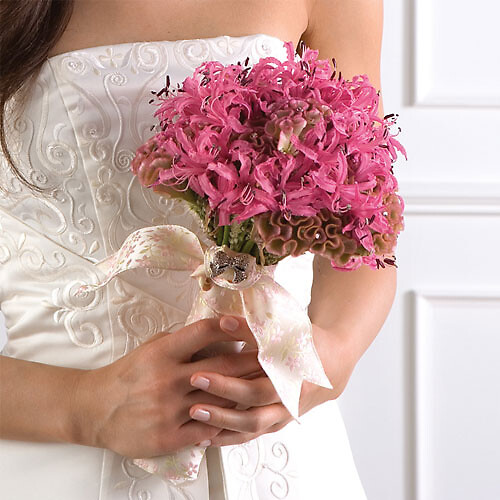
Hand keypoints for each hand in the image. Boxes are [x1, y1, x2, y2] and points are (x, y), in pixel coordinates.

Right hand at [72, 317, 261, 458]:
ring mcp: (170, 410)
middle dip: (252, 362)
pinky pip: (208, 429)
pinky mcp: (169, 436)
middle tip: (274, 358)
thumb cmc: (129, 374)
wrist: (97, 409)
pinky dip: (226, 422)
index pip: (203, 332)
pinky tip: (241, 416)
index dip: (230, 326)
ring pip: (221, 400)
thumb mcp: (152, 348)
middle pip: (222, 368)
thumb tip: (218, 334)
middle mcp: (168, 379)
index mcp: (163, 353)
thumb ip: (182, 342)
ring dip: (245, 393)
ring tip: (267, 387)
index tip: (249, 324)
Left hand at [187, 316, 355, 446]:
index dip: (226, 385)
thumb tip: (223, 322)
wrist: (332, 361)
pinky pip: (251, 436)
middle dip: (219, 409)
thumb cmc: (306, 343)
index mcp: (292, 380)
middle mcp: (288, 404)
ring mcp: (283, 417)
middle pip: (252, 416)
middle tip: (191, 401)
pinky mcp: (277, 423)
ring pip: (251, 431)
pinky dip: (229, 437)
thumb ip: (251, 329)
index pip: (255, 389)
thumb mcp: (284, 332)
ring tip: (193, 422)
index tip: (198, 375)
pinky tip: (206, 436)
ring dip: (222, 429)